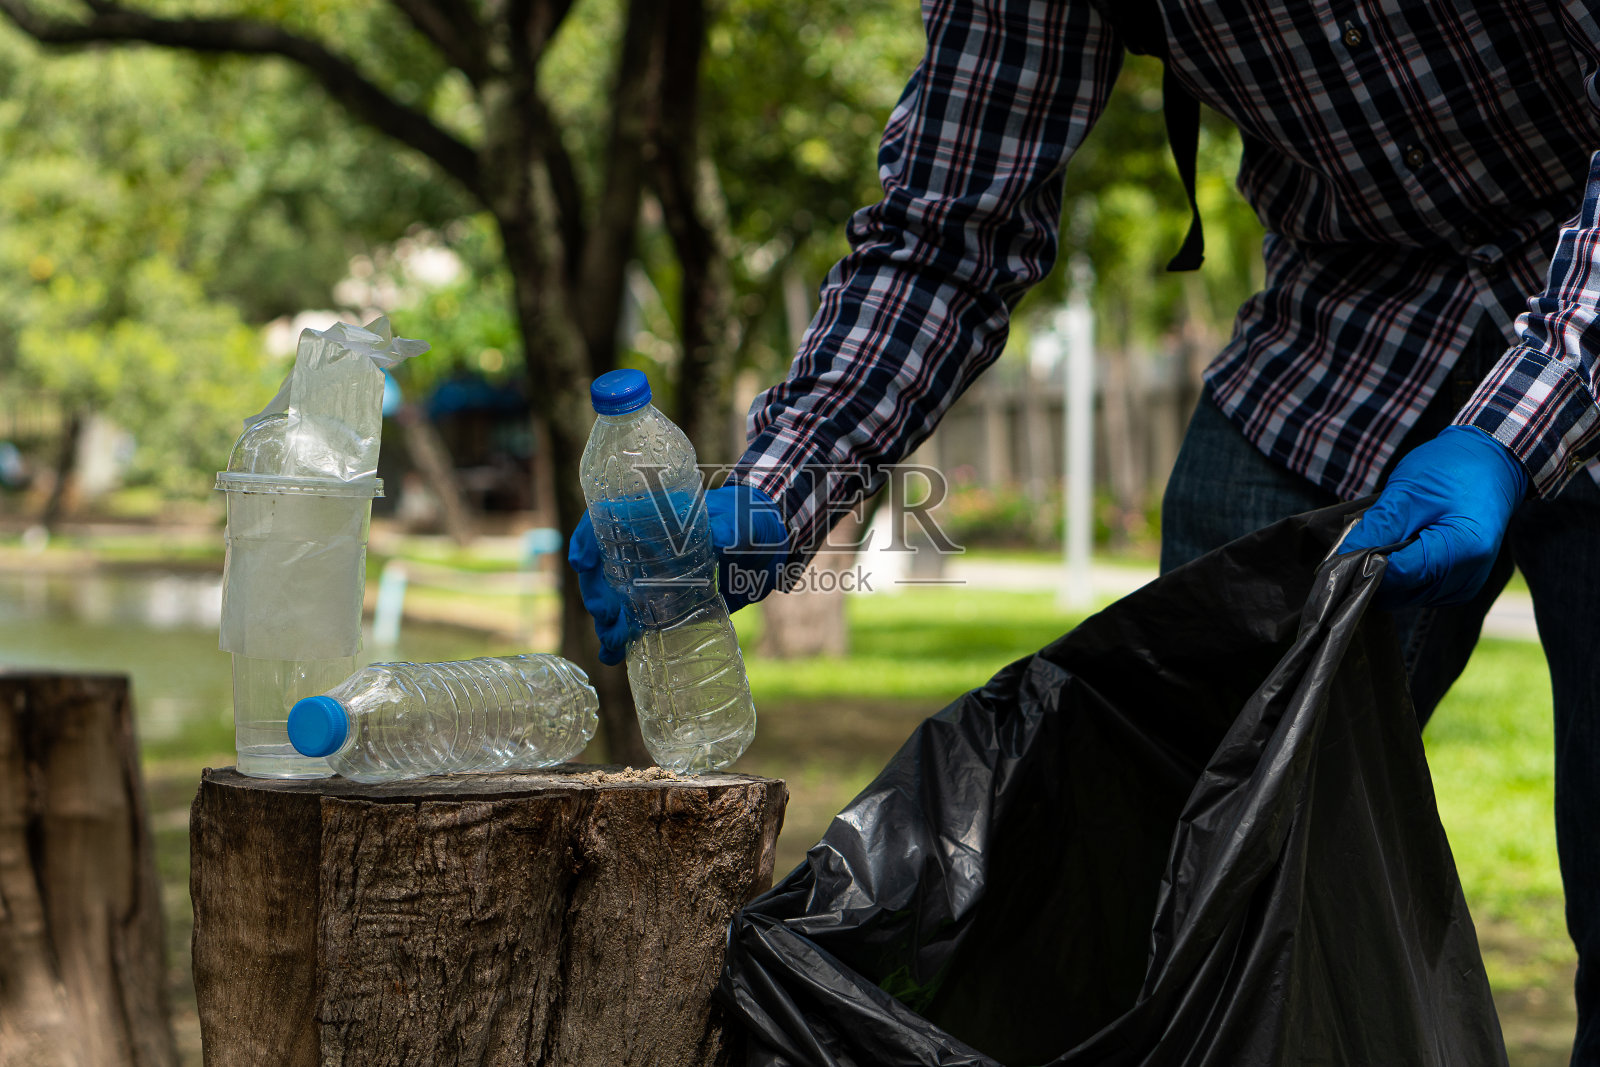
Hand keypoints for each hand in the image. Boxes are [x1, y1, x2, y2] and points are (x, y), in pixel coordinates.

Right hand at [568, 485, 788, 664]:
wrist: (770, 549)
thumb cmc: (750, 521)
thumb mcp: (741, 522)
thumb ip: (730, 528)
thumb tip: (719, 537)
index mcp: (654, 516)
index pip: (605, 519)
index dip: (587, 538)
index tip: (583, 562)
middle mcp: (644, 548)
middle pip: (602, 567)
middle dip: (596, 592)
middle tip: (605, 615)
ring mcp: (652, 578)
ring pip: (613, 598)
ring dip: (605, 621)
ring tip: (610, 643)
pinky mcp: (665, 604)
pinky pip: (634, 621)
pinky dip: (621, 639)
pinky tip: (614, 655)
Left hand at [1340, 426, 1527, 608]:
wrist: (1491, 466)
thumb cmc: (1451, 471)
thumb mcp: (1407, 492)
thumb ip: (1376, 528)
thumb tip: (1342, 559)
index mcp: (1463, 549)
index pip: (1397, 575)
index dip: (1363, 566)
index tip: (1340, 554)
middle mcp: (1467, 576)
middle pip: (1399, 592)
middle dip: (1373, 569)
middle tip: (1367, 538)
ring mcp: (1464, 586)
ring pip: (1404, 596)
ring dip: (1386, 573)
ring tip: (1393, 536)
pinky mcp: (1458, 587)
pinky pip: (1416, 591)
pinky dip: (1402, 574)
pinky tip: (1405, 546)